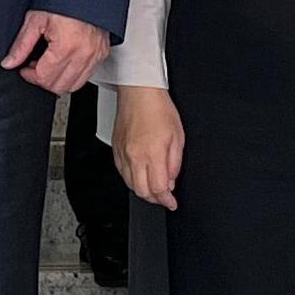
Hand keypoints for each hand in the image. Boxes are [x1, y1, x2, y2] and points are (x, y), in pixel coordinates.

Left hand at [2, 8, 113, 96]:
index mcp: (67, 46)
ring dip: (58, 79)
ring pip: (74, 85)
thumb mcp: (36, 19)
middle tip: (34, 66)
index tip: (24, 68)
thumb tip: (9, 62)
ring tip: (48, 63)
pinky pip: (86, 75)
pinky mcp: (102, 53)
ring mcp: (96, 55)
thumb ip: (21, 45)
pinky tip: (63, 61)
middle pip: (60, 86)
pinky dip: (73, 74)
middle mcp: (85, 54)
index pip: (45, 78)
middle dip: (43, 80)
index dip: (30, 76)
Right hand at [113, 85, 183, 207]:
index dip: (167, 200)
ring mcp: (123, 153)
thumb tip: (171, 181)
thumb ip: (174, 163)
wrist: (139, 92)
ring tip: (153, 188)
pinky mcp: (116, 149)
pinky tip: (140, 176)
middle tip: (164, 197)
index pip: (159, 188)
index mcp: (153, 153)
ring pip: (130, 184)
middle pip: (142, 191)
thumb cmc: (159, 108)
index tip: (171, 203)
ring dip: (143, 190)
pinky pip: (122, 172)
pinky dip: (131, 179)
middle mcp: (135, 156)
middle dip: (155, 199)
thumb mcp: (178, 137)